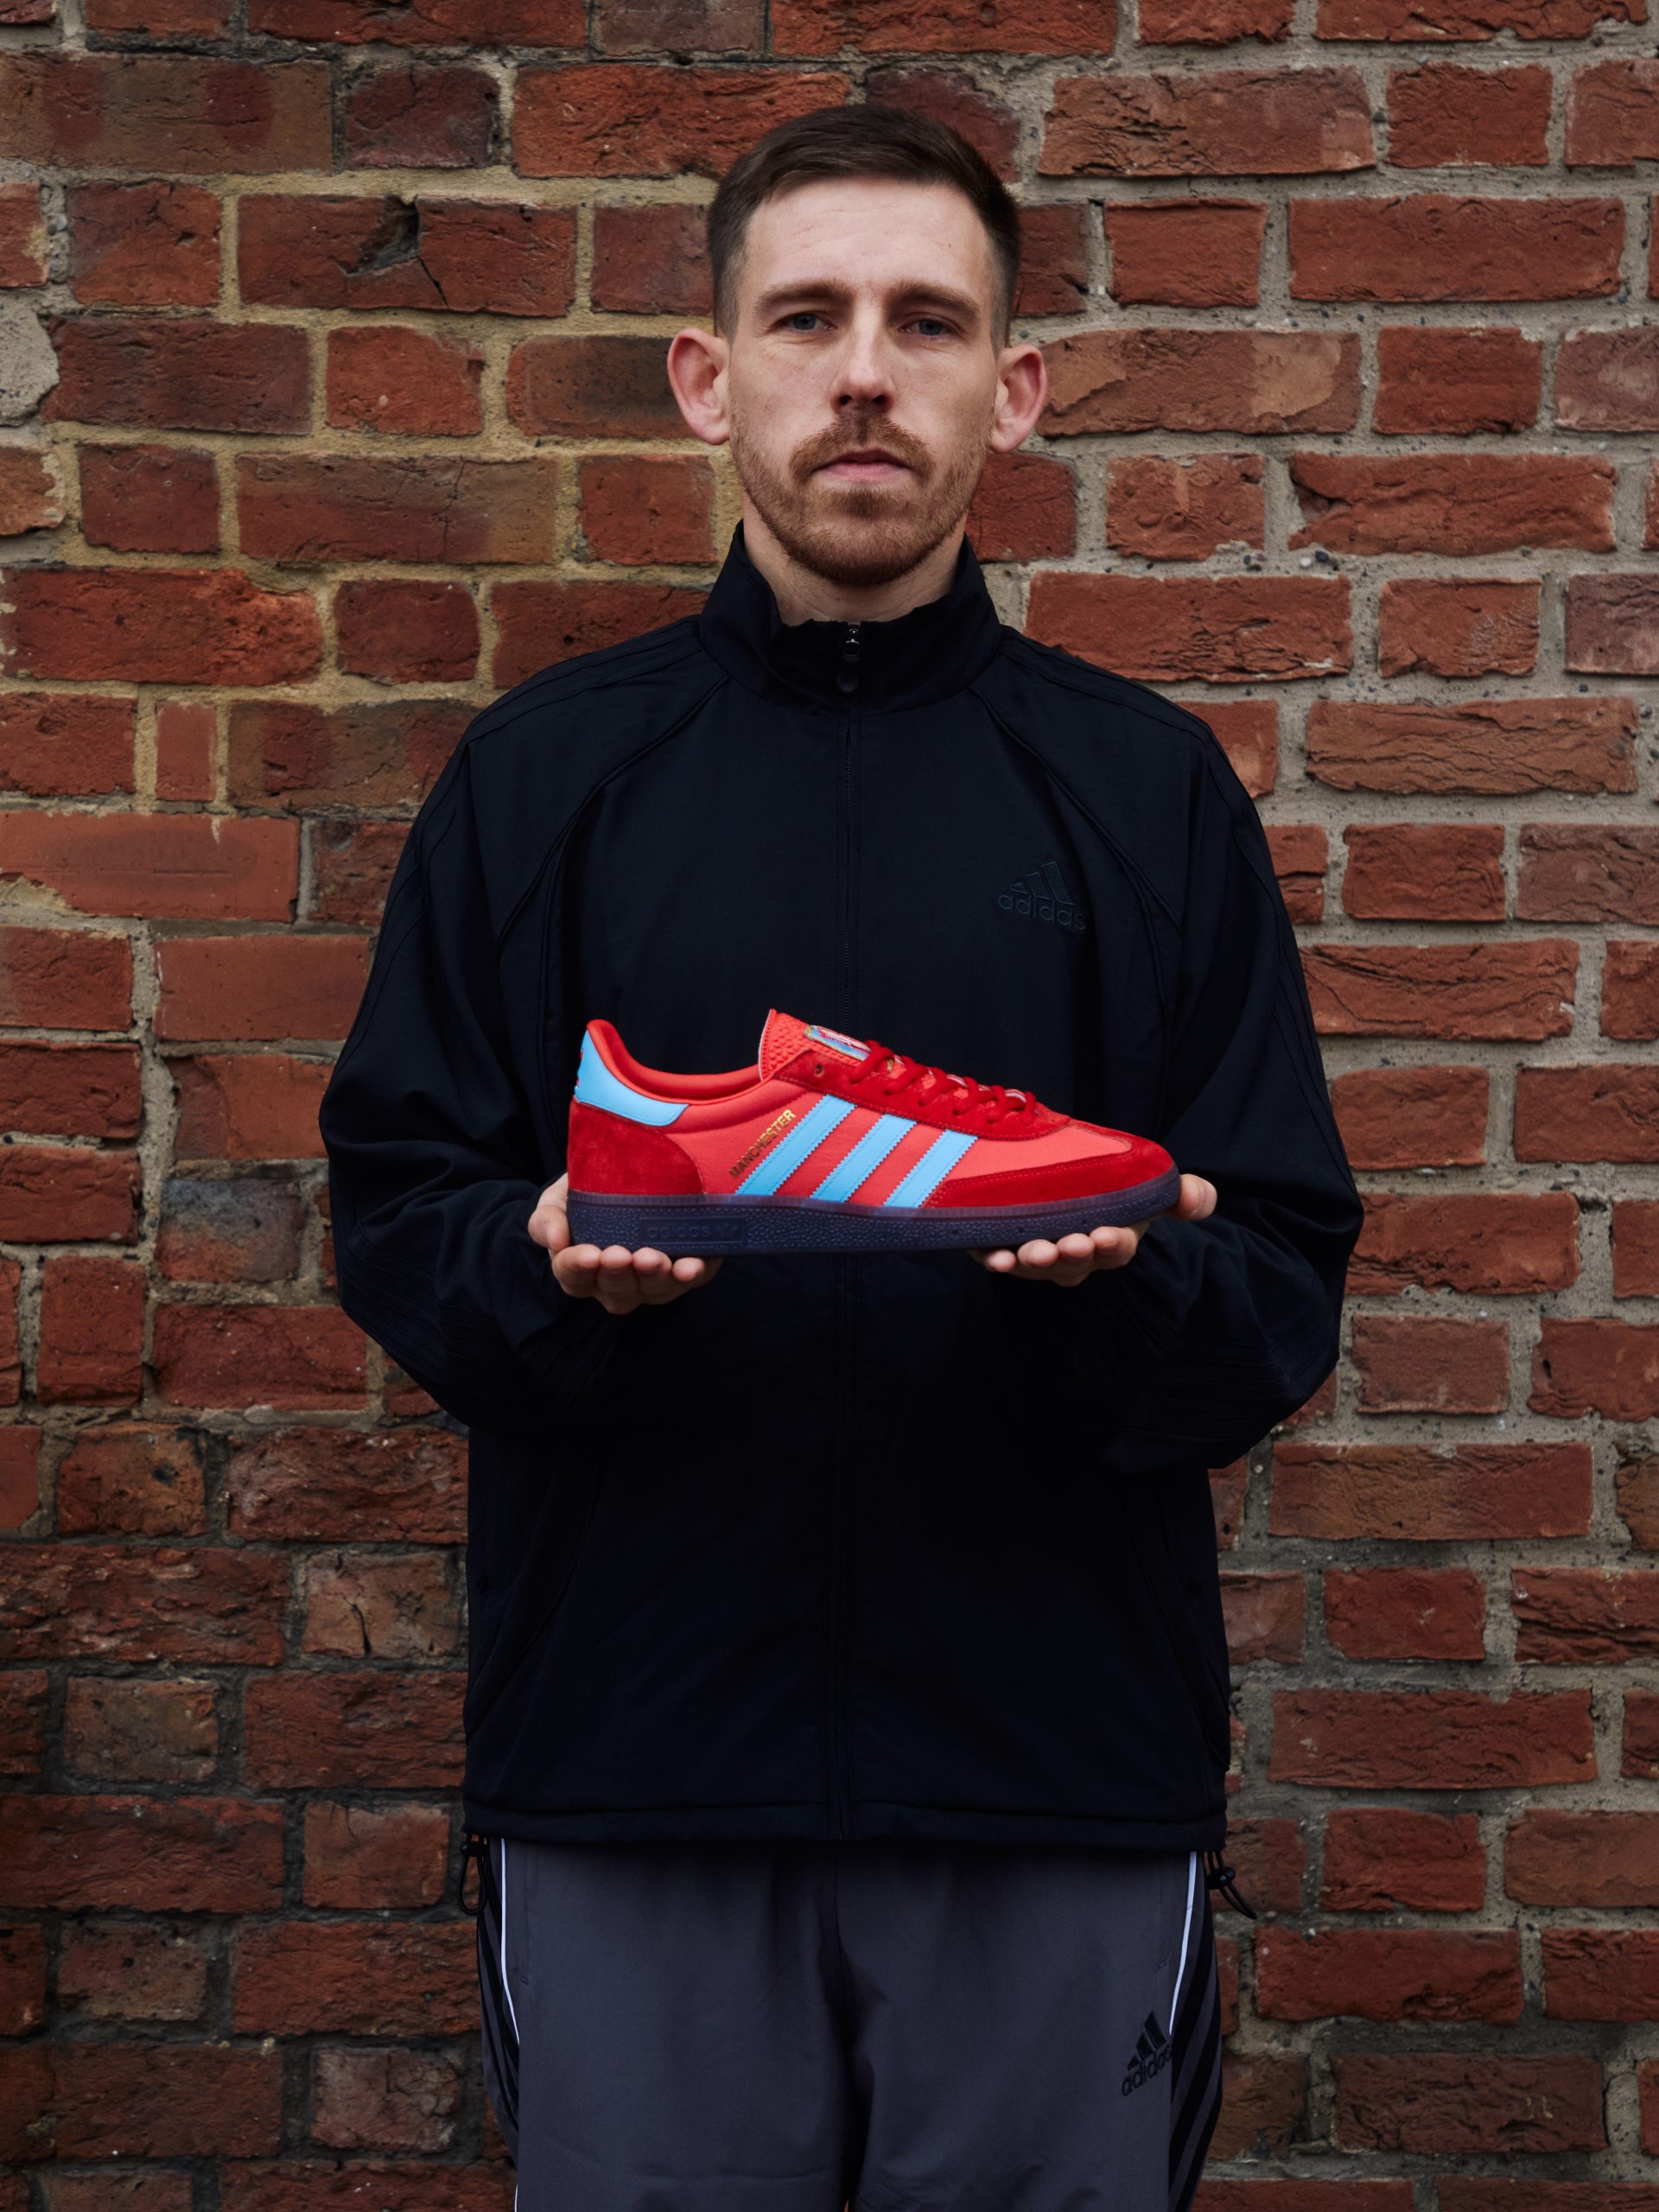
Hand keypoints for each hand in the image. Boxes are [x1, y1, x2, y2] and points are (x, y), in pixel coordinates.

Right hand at [529, 1174, 724, 1314]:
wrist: (632, 1175)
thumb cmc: (587, 1193)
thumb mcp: (559, 1200)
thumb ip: (547, 1220)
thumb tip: (556, 1240)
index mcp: (583, 1270)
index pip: (574, 1277)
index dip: (578, 1269)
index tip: (588, 1254)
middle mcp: (618, 1283)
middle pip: (616, 1292)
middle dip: (619, 1275)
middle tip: (620, 1254)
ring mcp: (653, 1280)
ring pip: (653, 1291)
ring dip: (654, 1277)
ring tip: (654, 1258)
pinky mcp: (685, 1269)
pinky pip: (691, 1279)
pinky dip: (692, 1274)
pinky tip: (691, 1266)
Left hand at [968, 1173, 1216, 1286]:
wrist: (1050, 1171)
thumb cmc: (1104, 1187)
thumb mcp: (1144, 1187)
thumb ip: (1177, 1193)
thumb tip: (1200, 1200)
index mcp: (1109, 1240)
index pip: (1116, 1248)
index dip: (1112, 1244)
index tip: (1106, 1235)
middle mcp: (1072, 1254)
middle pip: (1075, 1263)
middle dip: (1073, 1255)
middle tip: (1070, 1243)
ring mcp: (1036, 1253)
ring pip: (1037, 1265)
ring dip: (1034, 1261)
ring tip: (1033, 1251)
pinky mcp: (1000, 1245)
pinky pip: (996, 1258)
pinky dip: (995, 1259)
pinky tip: (994, 1258)